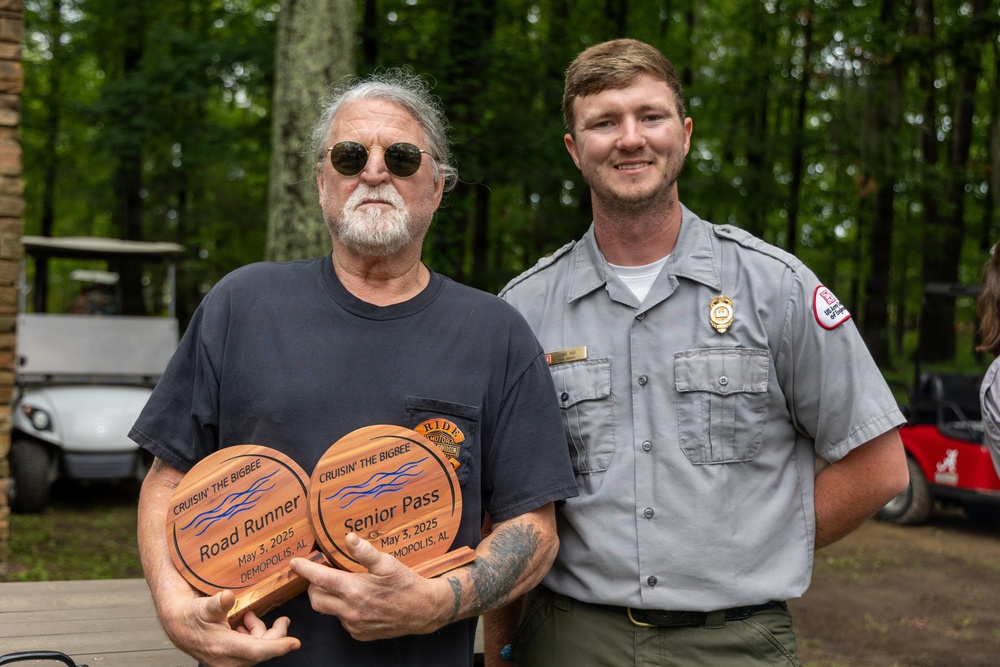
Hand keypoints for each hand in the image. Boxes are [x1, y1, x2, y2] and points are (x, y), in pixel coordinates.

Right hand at [160, 589, 300, 666]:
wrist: (178, 626)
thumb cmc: (190, 616)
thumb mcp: (203, 606)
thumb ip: (217, 603)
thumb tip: (227, 597)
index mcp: (223, 646)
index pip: (256, 651)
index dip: (277, 646)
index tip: (294, 643)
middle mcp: (228, 659)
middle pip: (262, 650)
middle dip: (275, 635)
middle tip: (282, 620)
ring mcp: (229, 661)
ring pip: (258, 650)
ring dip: (261, 633)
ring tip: (251, 617)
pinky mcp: (231, 658)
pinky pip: (250, 651)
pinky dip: (253, 637)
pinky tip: (245, 625)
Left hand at [290, 533, 449, 640]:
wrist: (423, 610)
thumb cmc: (406, 584)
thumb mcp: (388, 563)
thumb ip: (365, 552)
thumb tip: (348, 537)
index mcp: (355, 590)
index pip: (320, 579)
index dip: (305, 569)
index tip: (295, 563)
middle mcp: (351, 611)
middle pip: (316, 599)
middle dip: (314, 586)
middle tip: (323, 573)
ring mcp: (354, 625)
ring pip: (329, 611)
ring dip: (329, 598)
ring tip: (342, 585)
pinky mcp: (359, 634)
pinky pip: (342, 621)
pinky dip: (342, 610)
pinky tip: (356, 601)